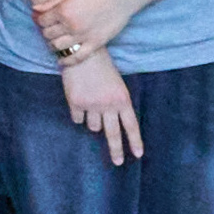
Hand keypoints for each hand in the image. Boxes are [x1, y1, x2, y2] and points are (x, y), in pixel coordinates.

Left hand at [35, 0, 137, 64]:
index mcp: (64, 10)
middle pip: (49, 34)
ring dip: (53, 45)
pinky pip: (77, 57)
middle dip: (46, 32)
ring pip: (59, 47)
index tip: (42, 20)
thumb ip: (52, 1)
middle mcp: (71, 25)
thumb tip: (34, 9)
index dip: (40, 20)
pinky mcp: (95, 44)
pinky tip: (61, 60)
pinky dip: (67, 61)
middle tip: (48, 30)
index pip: (43, 21)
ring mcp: (83, 36)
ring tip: (54, 43)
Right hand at [62, 50, 143, 166]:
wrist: (80, 51)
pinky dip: (78, 112)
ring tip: (90, 100)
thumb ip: (114, 104)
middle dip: (116, 150)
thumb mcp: (116, 84)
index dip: (134, 141)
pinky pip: (78, 119)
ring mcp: (92, 105)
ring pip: (93, 127)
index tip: (138, 155)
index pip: (131, 125)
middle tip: (118, 162)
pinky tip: (78, 98)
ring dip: (92, 119)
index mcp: (122, 99)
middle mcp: (108, 105)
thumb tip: (105, 127)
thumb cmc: (101, 66)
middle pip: (113, 134)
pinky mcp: (76, 103)